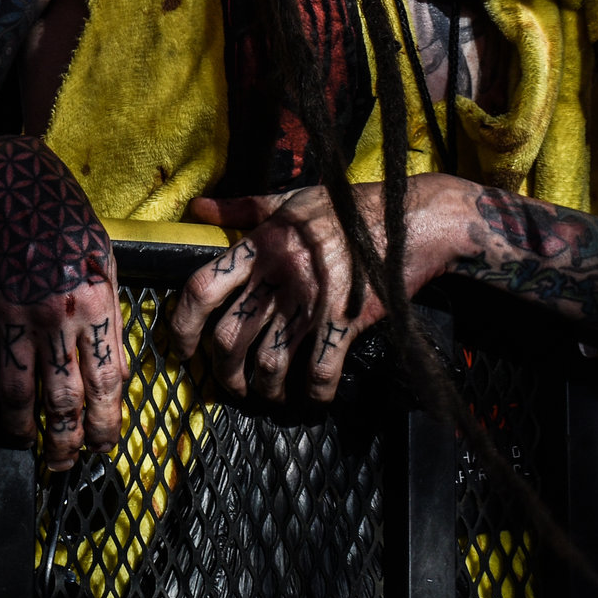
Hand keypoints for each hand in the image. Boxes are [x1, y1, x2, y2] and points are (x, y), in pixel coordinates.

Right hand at [0, 136, 125, 470]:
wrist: (10, 180)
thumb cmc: (64, 217)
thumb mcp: (103, 260)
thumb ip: (108, 315)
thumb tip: (115, 371)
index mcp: (94, 304)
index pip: (106, 382)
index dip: (105, 424)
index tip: (104, 444)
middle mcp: (54, 316)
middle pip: (61, 398)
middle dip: (64, 440)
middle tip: (64, 462)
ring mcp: (12, 314)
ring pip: (15, 391)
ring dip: (19, 430)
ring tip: (24, 446)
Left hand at [170, 179, 460, 401]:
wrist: (414, 218)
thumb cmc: (349, 208)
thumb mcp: (289, 200)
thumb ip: (241, 209)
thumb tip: (197, 208)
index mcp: (261, 244)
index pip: (203, 288)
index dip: (183, 325)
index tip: (183, 349)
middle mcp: (280, 274)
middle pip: (230, 337)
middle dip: (224, 371)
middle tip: (231, 382)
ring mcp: (313, 300)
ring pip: (268, 362)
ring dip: (263, 389)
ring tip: (267, 394)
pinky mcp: (347, 321)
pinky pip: (318, 372)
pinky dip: (311, 394)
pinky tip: (312, 397)